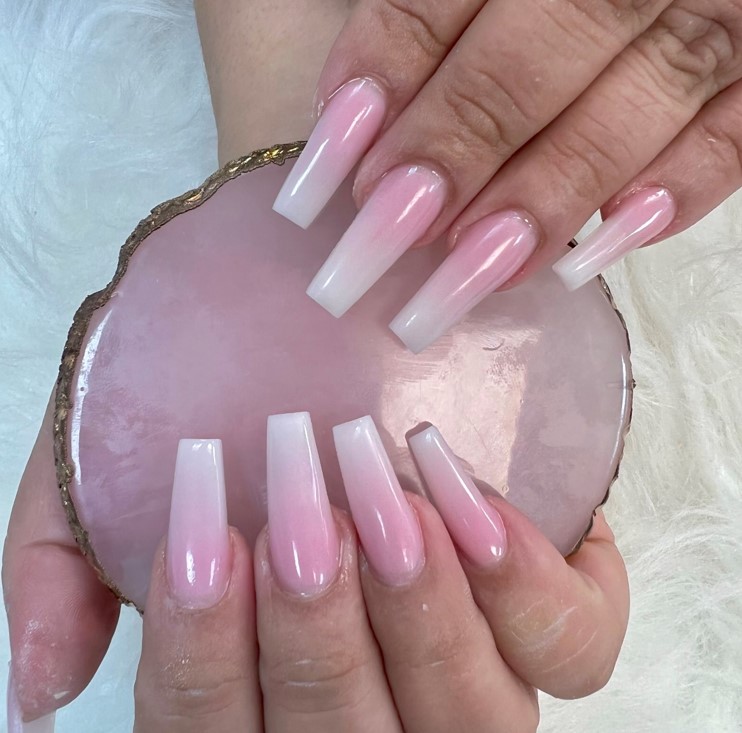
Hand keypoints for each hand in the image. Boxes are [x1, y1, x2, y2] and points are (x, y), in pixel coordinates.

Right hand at [5, 406, 628, 730]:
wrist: (313, 342)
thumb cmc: (216, 416)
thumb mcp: (107, 477)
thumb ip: (64, 569)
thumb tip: (42, 684)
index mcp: (247, 688)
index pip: (210, 730)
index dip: (205, 654)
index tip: (209, 536)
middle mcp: (362, 705)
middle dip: (317, 623)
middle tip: (303, 499)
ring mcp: (466, 670)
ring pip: (470, 720)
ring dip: (422, 612)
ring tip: (389, 499)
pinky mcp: (544, 612)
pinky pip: (568, 649)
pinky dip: (525, 591)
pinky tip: (474, 508)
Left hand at [273, 0, 741, 351]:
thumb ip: (424, 19)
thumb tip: (350, 118)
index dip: (391, 70)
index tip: (334, 162)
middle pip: (546, 46)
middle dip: (461, 143)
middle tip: (388, 233)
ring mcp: (720, 8)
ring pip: (642, 98)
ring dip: (549, 192)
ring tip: (468, 271)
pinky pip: (737, 135)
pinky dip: (680, 190)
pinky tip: (602, 248)